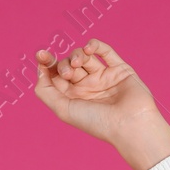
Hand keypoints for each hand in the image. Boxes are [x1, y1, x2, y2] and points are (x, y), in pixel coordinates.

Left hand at [33, 39, 162, 147]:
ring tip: (77, 64)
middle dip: (63, 64)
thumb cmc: (96, 122)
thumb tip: (39, 69)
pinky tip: (89, 49)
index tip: (41, 55)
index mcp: (73, 98)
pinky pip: (105, 51)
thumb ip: (45, 91)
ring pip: (84, 56)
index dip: (47, 64)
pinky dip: (95, 45)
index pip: (55, 76)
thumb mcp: (62, 110)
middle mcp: (87, 87)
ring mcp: (103, 77)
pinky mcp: (120, 69)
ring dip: (77, 55)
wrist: (130, 124)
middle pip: (68, 65)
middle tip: (69, 73)